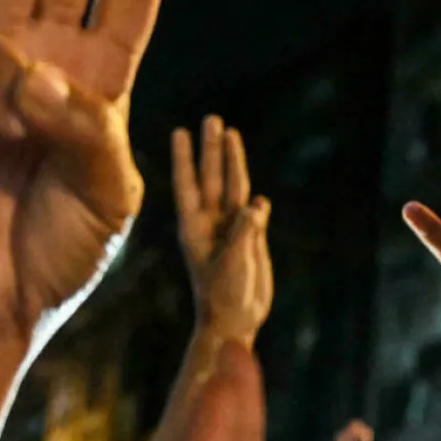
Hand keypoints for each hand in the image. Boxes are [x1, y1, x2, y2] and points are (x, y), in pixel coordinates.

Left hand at [172, 115, 272, 344]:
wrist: (235, 320)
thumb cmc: (222, 294)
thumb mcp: (230, 261)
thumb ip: (243, 230)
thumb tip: (258, 204)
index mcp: (193, 227)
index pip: (188, 184)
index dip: (185, 158)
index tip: (180, 132)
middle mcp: (210, 223)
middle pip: (211, 177)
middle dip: (212, 149)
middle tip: (212, 119)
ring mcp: (229, 230)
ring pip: (233, 188)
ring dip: (233, 163)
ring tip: (232, 135)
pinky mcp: (249, 240)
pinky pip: (254, 214)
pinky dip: (257, 205)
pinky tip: (260, 200)